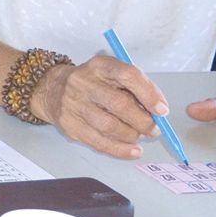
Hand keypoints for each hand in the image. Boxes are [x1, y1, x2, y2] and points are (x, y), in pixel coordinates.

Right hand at [29, 56, 167, 159]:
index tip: (162, 110)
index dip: (148, 93)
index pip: (127, 75)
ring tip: (139, 136)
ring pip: (109, 126)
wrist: (53, 90)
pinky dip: (120, 150)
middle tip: (154, 128)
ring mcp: (74, 104)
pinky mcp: (70, 124)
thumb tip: (157, 111)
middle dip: (143, 121)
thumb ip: (134, 88)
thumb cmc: (92, 83)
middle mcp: (83, 82)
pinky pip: (98, 142)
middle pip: (119, 104)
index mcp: (99, 66)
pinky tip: (132, 150)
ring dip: (132, 135)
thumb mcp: (111, 74)